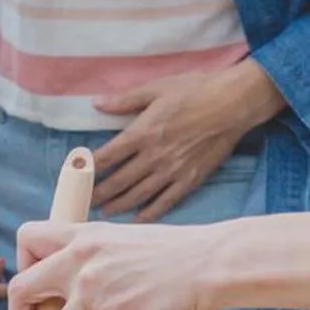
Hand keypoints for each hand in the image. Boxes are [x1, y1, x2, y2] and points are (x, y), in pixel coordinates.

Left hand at [0, 219, 217, 309]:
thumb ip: (105, 253)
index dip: (24, 264)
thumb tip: (96, 261)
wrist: (213, 261)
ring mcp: (93, 289)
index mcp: (84, 235)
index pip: (29, 238)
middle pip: (22, 289)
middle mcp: (80, 258)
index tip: (37, 289)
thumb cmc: (183, 253)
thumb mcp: (130, 240)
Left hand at [91, 62, 282, 220]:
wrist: (233, 103)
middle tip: (83, 201)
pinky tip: (138, 220)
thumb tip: (96, 103)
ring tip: (104, 212)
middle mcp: (154, 156)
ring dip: (119, 204)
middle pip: (119, 181)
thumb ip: (125, 100)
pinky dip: (150, 213)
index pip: (107, 157)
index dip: (88, 169)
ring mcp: (172, 171)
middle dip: (98, 192)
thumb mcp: (156, 89)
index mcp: (142, 132)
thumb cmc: (195, 90)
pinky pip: (165, 202)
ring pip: (139, 195)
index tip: (76, 176)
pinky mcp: (190, 180)